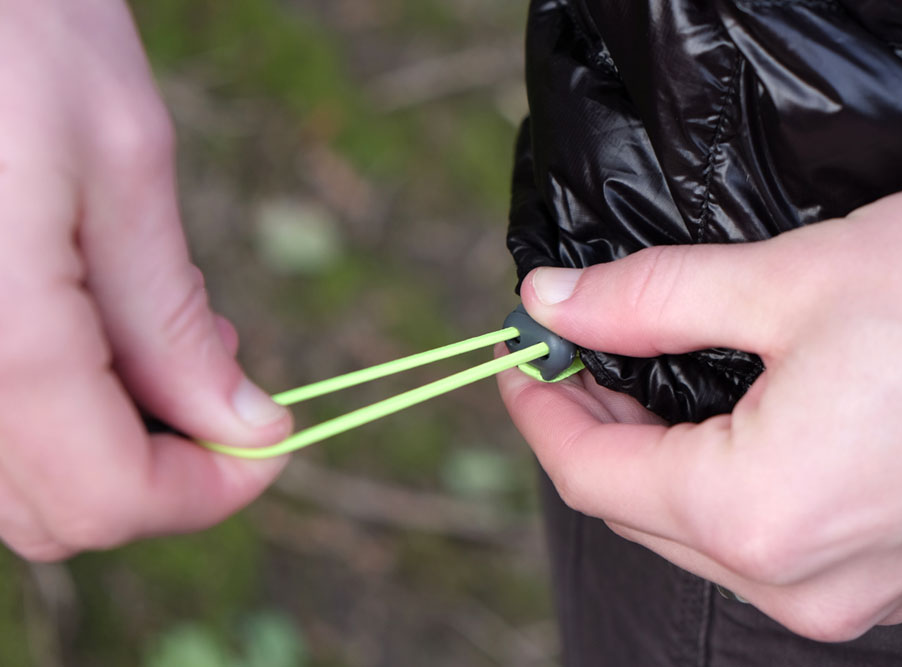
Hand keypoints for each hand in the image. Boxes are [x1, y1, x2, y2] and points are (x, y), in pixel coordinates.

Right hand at [0, 0, 290, 560]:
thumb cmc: (16, 29)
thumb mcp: (124, 164)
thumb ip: (173, 320)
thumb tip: (243, 426)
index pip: (110, 496)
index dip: (211, 490)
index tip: (277, 438)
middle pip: (63, 511)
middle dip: (170, 471)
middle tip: (230, 381)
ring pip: (24, 484)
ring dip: (120, 444)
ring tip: (174, 342)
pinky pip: (0, 428)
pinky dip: (67, 411)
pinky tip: (105, 331)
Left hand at [498, 183, 901, 640]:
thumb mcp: (784, 281)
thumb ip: (648, 300)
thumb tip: (554, 302)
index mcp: (758, 514)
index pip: (593, 475)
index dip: (542, 414)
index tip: (521, 361)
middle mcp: (794, 581)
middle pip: (636, 512)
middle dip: (589, 433)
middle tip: (570, 357)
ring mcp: (841, 594)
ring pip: (691, 535)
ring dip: (645, 462)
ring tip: (628, 383)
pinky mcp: (876, 579)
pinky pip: (753, 545)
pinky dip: (709, 489)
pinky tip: (706, 431)